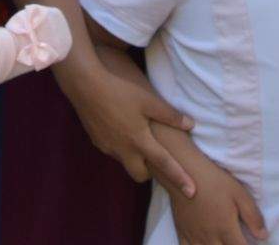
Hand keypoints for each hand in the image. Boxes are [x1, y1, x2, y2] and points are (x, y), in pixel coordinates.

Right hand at [66, 57, 196, 195]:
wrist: (86, 87)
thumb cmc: (120, 92)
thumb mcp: (149, 101)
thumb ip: (170, 115)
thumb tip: (191, 124)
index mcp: (139, 140)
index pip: (164, 164)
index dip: (180, 178)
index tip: (192, 192)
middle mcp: (123, 150)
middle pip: (140, 175)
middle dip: (150, 172)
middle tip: (155, 156)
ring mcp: (108, 147)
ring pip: (125, 163)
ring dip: (134, 157)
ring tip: (137, 139)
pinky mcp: (97, 141)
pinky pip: (113, 152)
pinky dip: (120, 146)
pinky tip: (120, 129)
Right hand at [166, 158, 268, 244]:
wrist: (185, 172)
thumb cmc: (215, 181)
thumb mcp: (239, 194)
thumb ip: (253, 216)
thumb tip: (263, 236)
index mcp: (226, 230)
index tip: (251, 244)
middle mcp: (210, 238)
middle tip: (236, 240)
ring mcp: (195, 237)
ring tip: (222, 243)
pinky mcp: (182, 233)